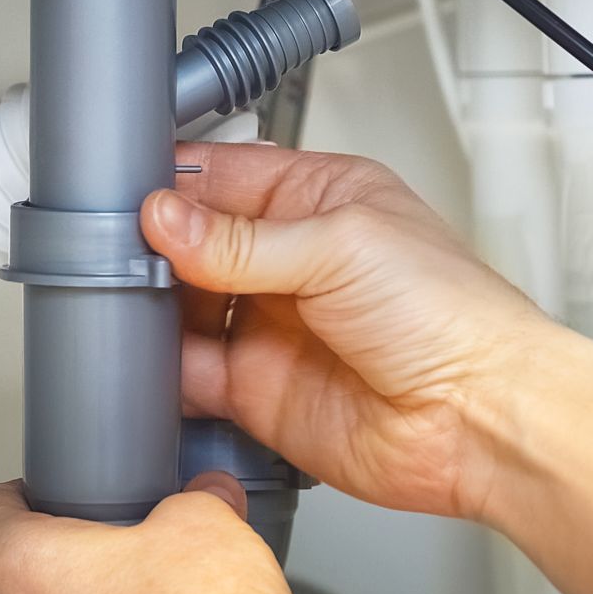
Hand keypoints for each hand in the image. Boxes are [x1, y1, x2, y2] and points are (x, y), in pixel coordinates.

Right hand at [144, 142, 555, 520]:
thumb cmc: (451, 317)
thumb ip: (240, 239)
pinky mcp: (258, 392)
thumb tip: (165, 218)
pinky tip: (145, 359)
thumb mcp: (339, 245)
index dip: (172, 185)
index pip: (221, 176)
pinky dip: (160, 372)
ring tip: (122, 302)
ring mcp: (272, 328)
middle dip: (150, 248)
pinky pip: (191, 377)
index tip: (125, 195)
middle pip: (189, 245)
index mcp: (318, 199)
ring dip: (149, 308)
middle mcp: (290, 262)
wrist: (478, 418)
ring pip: (181, 310)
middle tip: (115, 254)